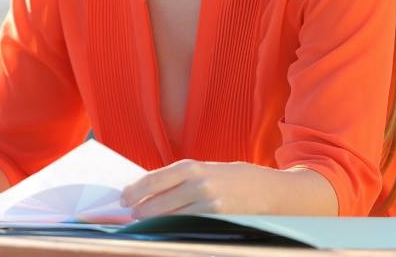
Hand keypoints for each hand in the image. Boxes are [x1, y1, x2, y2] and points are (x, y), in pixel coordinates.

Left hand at [120, 159, 290, 218]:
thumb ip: (182, 179)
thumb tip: (152, 189)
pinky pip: (188, 226)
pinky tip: (167, 229)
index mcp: (192, 167)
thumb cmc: (236, 179)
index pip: (153, 180)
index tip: (124, 197)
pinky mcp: (217, 220)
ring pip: (170, 217)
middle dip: (140, 210)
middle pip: (158, 202)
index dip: (134, 191)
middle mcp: (198, 184)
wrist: (272, 190)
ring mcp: (207, 204)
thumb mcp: (208, 170)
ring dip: (154, 221)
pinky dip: (174, 228)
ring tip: (144, 222)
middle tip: (130, 215)